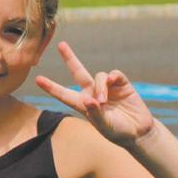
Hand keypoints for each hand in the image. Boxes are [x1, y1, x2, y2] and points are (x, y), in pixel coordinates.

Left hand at [35, 41, 154, 146]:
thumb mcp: (105, 126)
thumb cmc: (118, 131)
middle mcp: (92, 93)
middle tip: (61, 45)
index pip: (64, 94)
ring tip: (104, 101)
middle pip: (78, 72)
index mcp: (83, 105)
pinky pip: (114, 74)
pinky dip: (112, 76)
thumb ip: (96, 114)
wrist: (139, 132)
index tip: (38, 79)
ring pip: (99, 76)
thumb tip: (90, 100)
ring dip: (101, 87)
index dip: (51, 87)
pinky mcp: (122, 85)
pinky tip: (113, 81)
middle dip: (70, 58)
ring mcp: (107, 88)